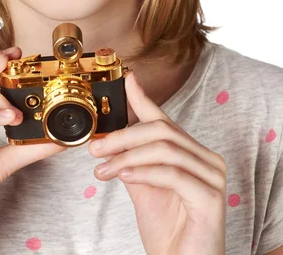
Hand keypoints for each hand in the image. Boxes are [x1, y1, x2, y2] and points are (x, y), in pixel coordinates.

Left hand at [88, 70, 226, 254]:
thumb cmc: (166, 227)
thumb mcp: (142, 185)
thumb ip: (131, 158)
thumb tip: (110, 135)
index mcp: (191, 152)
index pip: (164, 119)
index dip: (143, 98)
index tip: (126, 79)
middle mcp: (206, 159)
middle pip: (161, 130)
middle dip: (123, 136)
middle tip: (95, 148)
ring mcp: (213, 177)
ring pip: (164, 148)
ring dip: (127, 156)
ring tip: (104, 168)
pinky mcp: (211, 197)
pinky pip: (172, 173)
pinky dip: (143, 171)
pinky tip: (124, 176)